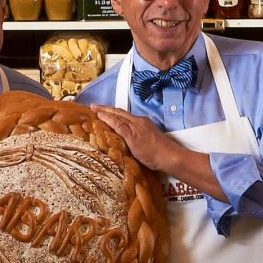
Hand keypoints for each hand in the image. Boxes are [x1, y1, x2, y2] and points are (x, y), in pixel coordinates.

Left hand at [92, 105, 225, 201]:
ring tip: (93, 109)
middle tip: (93, 106)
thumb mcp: (146, 143)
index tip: (103, 111)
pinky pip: (118, 124)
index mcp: (142, 123)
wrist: (168, 156)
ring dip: (104, 111)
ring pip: (117, 115)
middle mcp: (138, 121)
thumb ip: (136, 141)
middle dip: (105, 108)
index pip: (124, 115)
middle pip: (119, 112)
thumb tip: (126, 145)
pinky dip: (108, 118)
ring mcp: (135, 126)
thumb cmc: (160, 154)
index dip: (113, 112)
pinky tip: (100, 116)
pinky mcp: (133, 134)